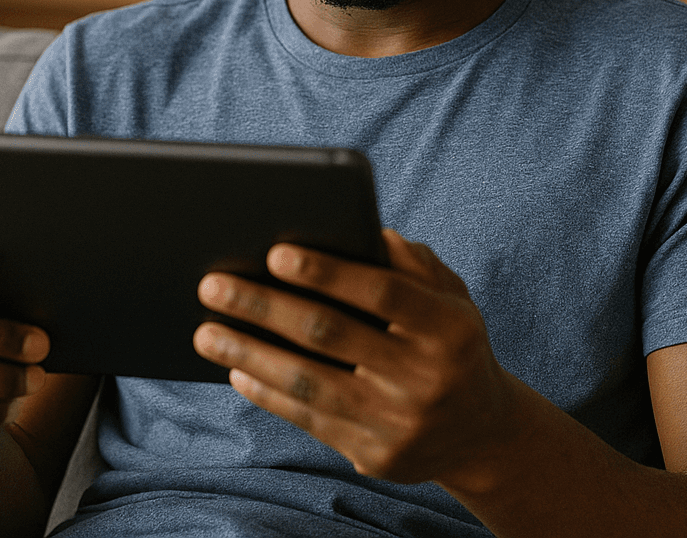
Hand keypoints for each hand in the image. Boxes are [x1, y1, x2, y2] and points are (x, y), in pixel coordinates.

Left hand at [193, 229, 519, 485]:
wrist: (481, 432)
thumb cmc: (450, 345)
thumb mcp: (452, 299)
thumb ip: (413, 265)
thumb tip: (366, 231)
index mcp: (449, 329)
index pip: (383, 292)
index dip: (328, 273)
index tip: (275, 253)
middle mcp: (426, 378)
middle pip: (331, 334)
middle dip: (264, 306)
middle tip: (213, 284)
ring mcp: (401, 422)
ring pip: (309, 382)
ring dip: (249, 353)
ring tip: (205, 331)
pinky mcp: (376, 456)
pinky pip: (310, 420)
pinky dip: (268, 393)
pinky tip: (237, 369)